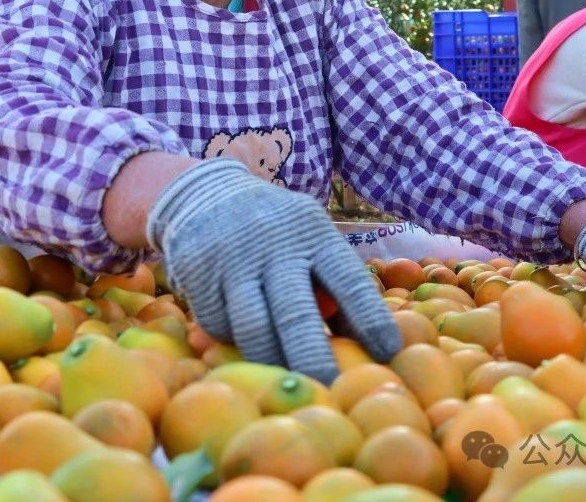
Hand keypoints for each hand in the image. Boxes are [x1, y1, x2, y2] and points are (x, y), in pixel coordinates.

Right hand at [146, 158, 400, 383]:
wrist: (207, 192)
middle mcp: (274, 246)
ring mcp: (233, 260)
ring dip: (271, 362)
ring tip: (285, 380)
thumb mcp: (311, 240)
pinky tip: (242, 335)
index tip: (387, 354)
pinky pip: (218, 326)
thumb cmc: (278, 229)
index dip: (371, 319)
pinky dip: (233, 340)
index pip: (349, 281)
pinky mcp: (198, 273)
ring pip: (253, 330)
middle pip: (296, 316)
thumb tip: (367, 347)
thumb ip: (333, 286)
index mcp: (314, 235)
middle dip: (315, 360)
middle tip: (330, 393)